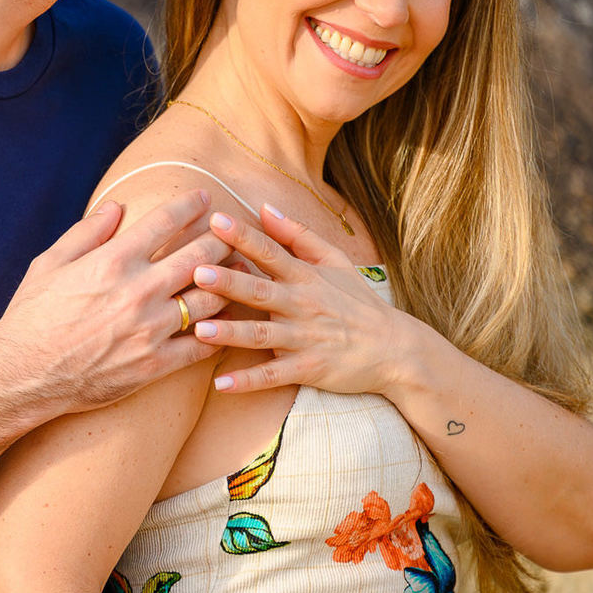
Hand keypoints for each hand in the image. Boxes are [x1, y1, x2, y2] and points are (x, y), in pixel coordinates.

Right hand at [0, 191, 228, 424]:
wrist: (21, 375)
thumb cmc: (31, 317)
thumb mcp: (49, 264)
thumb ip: (86, 232)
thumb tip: (117, 207)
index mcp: (113, 261)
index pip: (166, 222)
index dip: (191, 205)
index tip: (205, 198)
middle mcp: (138, 292)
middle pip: (199, 257)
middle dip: (222, 240)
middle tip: (233, 232)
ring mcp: (150, 330)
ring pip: (209, 299)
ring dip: (230, 282)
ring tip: (240, 272)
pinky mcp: (154, 365)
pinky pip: (201, 346)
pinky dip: (219, 332)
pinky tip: (228, 322)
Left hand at [190, 206, 416, 395]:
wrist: (394, 349)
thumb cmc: (358, 302)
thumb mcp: (335, 262)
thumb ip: (298, 235)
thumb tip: (264, 208)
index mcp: (305, 277)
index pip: (270, 252)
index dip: (244, 236)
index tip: (216, 221)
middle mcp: (301, 306)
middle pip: (260, 291)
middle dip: (229, 282)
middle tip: (197, 272)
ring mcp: (304, 339)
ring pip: (262, 335)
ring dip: (231, 333)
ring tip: (200, 329)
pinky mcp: (308, 369)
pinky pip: (273, 376)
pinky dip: (248, 382)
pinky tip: (221, 384)